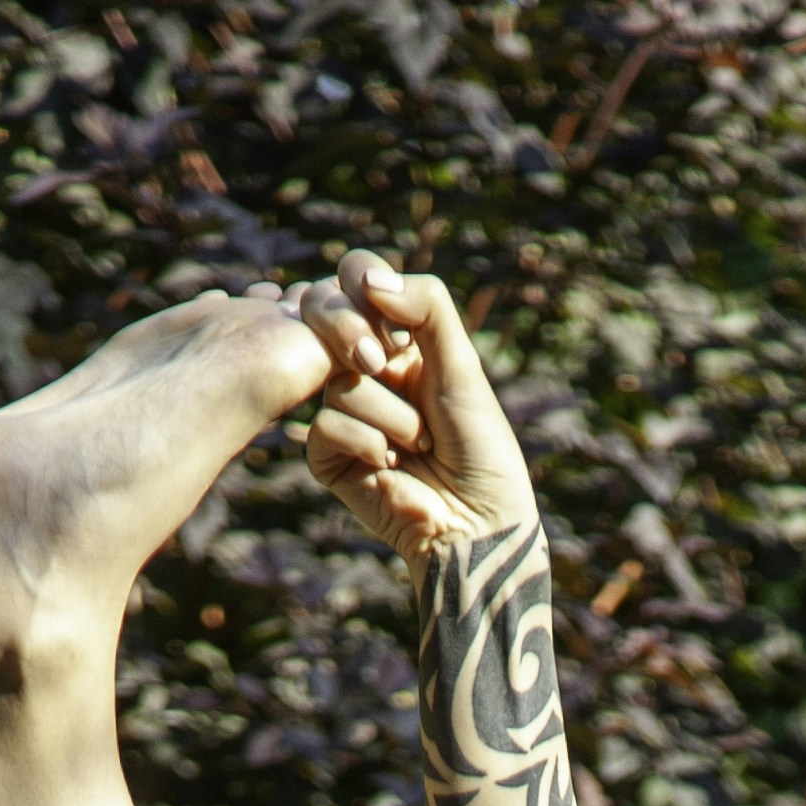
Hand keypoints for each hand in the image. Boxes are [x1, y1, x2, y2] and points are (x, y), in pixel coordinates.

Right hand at [297, 252, 540, 563]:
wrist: (476, 522)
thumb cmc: (479, 444)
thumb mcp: (461, 363)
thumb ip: (427, 306)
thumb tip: (371, 282)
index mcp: (396, 340)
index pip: (356, 284)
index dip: (365, 291)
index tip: (400, 326)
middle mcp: (364, 370)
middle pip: (331, 322)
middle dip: (371, 349)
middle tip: (392, 368)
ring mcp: (344, 412)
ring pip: (340, 383)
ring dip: (393, 418)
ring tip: (419, 446)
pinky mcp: (328, 456)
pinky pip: (326, 425)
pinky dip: (368, 444)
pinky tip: (392, 467)